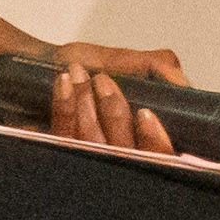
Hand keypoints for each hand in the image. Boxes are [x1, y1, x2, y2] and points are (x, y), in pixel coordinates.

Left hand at [46, 42, 188, 156]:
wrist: (40, 64)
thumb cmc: (86, 66)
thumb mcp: (125, 60)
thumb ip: (158, 66)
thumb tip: (180, 81)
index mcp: (140, 139)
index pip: (161, 157)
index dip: (155, 141)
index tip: (145, 114)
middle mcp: (117, 157)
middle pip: (124, 152)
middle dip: (114, 113)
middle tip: (103, 82)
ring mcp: (86, 159)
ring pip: (92, 144)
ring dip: (86, 103)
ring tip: (81, 75)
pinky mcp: (58, 153)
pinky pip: (62, 137)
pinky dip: (65, 105)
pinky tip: (64, 83)